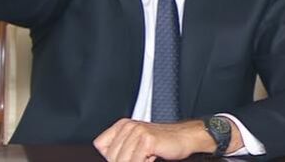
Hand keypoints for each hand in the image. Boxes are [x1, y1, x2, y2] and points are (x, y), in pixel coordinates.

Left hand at [93, 118, 214, 161]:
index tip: (125, 157)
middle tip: (140, 157)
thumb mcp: (136, 143)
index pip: (100, 145)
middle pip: (111, 156)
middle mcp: (128, 126)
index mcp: (122, 125)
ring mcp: (137, 132)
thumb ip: (122, 149)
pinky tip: (151, 157)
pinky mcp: (147, 140)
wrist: (184, 138)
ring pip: (122, 160)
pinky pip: (135, 161)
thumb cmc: (161, 142)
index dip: (111, 156)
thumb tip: (110, 160)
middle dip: (125, 161)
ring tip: (146, 157)